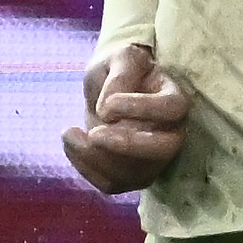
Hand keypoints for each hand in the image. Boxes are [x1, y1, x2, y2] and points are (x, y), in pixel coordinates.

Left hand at [60, 40, 194, 195]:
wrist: (110, 94)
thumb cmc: (119, 72)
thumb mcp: (119, 58)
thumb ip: (120, 74)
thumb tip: (108, 108)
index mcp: (174, 99)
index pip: (172, 109)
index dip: (141, 108)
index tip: (107, 104)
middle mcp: (172, 133)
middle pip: (164, 150)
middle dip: (127, 146)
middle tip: (94, 133)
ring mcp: (154, 160)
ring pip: (134, 173)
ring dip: (97, 158)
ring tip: (69, 133)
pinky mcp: (133, 176)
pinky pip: (113, 184)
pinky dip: (86, 168)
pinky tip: (71, 144)